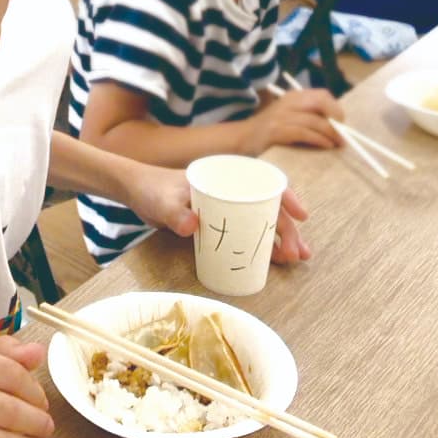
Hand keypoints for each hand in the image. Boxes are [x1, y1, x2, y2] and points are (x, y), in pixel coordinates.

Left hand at [120, 164, 311, 262]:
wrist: (136, 192)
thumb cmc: (152, 190)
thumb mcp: (162, 202)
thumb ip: (174, 213)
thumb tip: (191, 226)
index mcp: (224, 177)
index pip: (264, 183)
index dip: (287, 198)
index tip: (301, 216)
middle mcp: (230, 190)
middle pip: (268, 207)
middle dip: (287, 229)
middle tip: (297, 254)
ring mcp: (226, 206)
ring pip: (262, 221)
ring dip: (280, 239)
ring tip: (294, 259)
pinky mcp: (219, 222)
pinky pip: (247, 232)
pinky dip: (262, 245)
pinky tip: (273, 261)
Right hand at [236, 90, 344, 155]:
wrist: (242, 138)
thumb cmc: (269, 131)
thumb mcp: (288, 117)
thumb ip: (307, 116)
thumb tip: (337, 125)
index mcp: (292, 96)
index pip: (321, 95)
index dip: (335, 108)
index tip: (342, 122)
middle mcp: (288, 102)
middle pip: (320, 103)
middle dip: (336, 118)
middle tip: (344, 134)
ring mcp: (281, 116)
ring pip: (315, 120)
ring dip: (331, 133)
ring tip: (338, 143)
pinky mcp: (276, 130)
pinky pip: (304, 133)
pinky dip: (319, 140)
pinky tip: (325, 146)